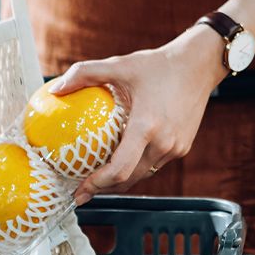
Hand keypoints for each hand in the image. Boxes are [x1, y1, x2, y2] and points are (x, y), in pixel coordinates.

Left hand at [51, 26, 230, 204]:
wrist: (199, 65)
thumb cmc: (159, 65)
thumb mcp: (119, 65)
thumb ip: (85, 73)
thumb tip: (55, 88)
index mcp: (147, 126)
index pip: (120, 169)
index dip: (97, 184)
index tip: (80, 190)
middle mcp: (164, 142)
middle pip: (129, 179)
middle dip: (104, 189)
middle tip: (82, 190)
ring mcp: (176, 148)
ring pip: (143, 174)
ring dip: (121, 180)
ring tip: (99, 178)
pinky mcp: (183, 147)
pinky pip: (155, 164)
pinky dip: (137, 167)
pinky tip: (123, 159)